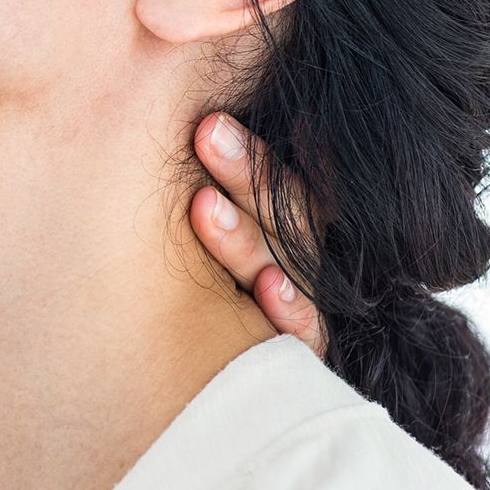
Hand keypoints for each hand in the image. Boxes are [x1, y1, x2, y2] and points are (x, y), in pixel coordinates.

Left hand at [189, 113, 328, 355]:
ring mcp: (302, 305)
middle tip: (207, 132)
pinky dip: (290, 308)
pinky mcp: (302, 353)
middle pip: (286, 211)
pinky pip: (304, 333)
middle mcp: (296, 259)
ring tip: (204, 205)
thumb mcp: (212, 223)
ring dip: (245, 236)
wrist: (223, 382)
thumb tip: (186, 107)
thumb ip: (217, 178)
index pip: (279, 177)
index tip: (213, 117)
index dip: (254, 149)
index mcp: (282, 222)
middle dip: (245, 172)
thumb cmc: (204, 284)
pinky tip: (268, 285)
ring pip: (284, 264)